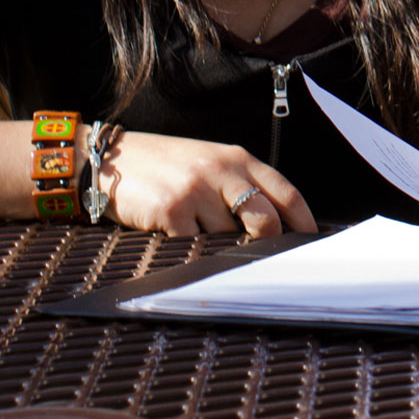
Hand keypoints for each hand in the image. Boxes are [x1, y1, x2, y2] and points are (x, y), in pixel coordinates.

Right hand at [102, 130, 315, 237]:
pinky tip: (176, 241)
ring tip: (199, 238)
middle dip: (267, 244)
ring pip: (228, 238)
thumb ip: (239, 186)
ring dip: (218, 248)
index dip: (303, 223)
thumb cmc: (164, 165)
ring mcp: (197, 190)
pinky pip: (194, 247)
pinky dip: (189, 252)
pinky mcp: (171, 211)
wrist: (109, 158)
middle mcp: (222, 171)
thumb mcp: (209, 163)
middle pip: (266, 220)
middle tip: (259, 260)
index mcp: (238, 159)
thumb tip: (271, 229)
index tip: (309, 245)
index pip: (286, 193)